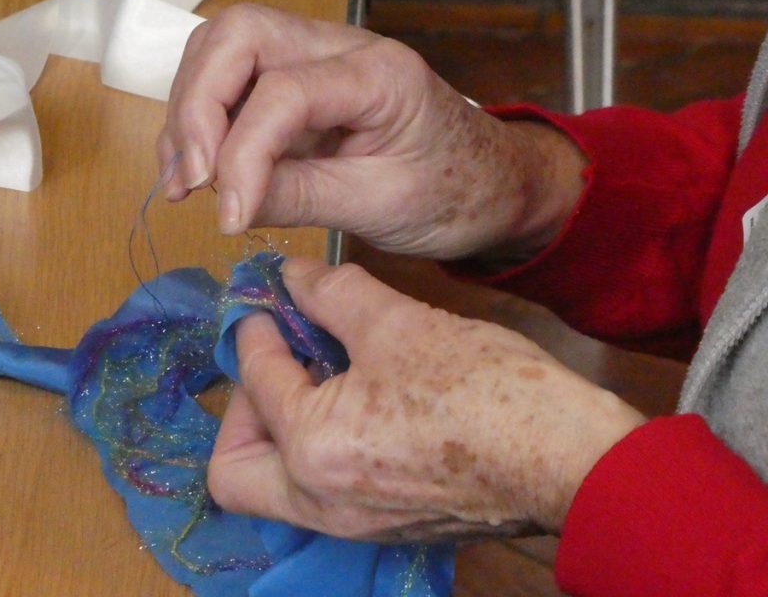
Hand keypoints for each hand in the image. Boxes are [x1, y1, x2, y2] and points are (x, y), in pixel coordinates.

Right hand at [158, 3, 585, 260]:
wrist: (490, 182)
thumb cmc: (453, 192)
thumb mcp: (379, 206)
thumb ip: (297, 198)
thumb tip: (223, 204)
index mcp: (376, 72)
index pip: (282, 91)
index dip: (241, 154)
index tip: (227, 215)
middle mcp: (339, 46)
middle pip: (237, 36)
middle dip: (196, 105)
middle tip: (190, 179)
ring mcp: (314, 57)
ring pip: (222, 49)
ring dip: (189, 111)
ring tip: (183, 182)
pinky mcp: (296, 81)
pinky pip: (231, 80)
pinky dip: (200, 120)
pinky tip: (193, 171)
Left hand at [208, 258, 645, 541]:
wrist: (569, 455)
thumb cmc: (481, 385)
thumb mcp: (398, 322)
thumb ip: (331, 294)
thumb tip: (292, 275)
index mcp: (311, 450)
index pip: (255, 382)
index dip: (256, 331)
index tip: (266, 303)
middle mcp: (320, 502)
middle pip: (233, 470)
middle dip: (241, 411)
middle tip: (276, 363)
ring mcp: (355, 524)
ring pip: (278, 485)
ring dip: (280, 430)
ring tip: (317, 375)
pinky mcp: (387, 526)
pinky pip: (322, 491)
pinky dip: (317, 448)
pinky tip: (356, 401)